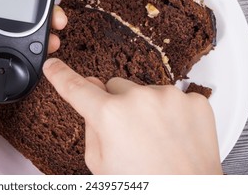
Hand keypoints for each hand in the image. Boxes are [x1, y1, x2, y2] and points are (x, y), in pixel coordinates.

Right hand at [43, 58, 222, 174]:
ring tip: (154, 137)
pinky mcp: (194, 101)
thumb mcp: (100, 163)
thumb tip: (90, 93)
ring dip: (144, 107)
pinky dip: (170, 112)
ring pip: (144, 90)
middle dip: (116, 103)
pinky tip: (172, 134)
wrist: (188, 194)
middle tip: (128, 132)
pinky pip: (171, 97)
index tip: (53, 65)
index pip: (76, 88)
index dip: (61, 75)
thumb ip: (91, 125)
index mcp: (110, 116)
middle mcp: (139, 99)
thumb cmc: (143, 184)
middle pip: (114, 86)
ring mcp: (169, 97)